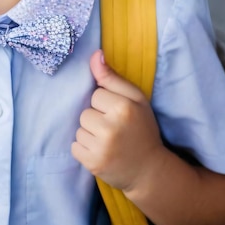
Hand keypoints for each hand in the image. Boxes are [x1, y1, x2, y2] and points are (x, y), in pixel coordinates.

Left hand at [71, 50, 163, 191]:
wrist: (149, 170)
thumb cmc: (142, 129)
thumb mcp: (135, 98)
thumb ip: (112, 77)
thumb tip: (95, 55)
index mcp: (123, 107)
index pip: (95, 94)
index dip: (105, 103)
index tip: (117, 113)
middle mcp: (111, 127)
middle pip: (85, 112)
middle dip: (96, 118)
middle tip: (113, 129)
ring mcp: (101, 148)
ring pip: (79, 129)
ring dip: (90, 134)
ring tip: (108, 141)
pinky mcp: (93, 164)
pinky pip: (75, 147)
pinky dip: (84, 149)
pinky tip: (101, 151)